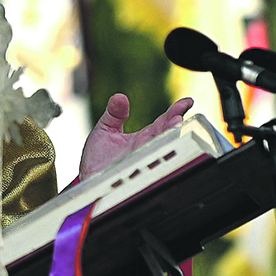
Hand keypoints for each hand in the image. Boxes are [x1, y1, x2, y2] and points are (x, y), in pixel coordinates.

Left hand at [78, 93, 192, 178]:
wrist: (88, 178)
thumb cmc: (98, 157)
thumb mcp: (105, 129)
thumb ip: (114, 113)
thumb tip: (120, 97)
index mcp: (143, 137)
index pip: (163, 122)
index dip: (175, 111)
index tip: (187, 102)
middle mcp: (147, 148)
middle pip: (167, 134)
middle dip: (174, 124)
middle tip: (178, 115)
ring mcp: (143, 161)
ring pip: (162, 150)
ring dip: (169, 139)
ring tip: (175, 125)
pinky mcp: (136, 173)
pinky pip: (150, 166)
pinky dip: (156, 158)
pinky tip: (161, 149)